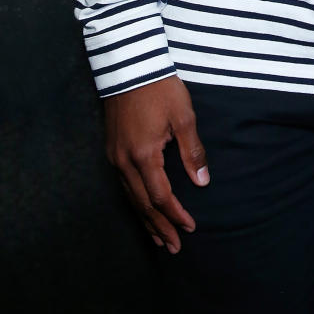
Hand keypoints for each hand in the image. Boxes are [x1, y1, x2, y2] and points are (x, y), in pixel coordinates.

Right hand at [104, 76, 208, 252]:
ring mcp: (114, 157)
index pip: (160, 196)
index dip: (175, 214)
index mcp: (144, 155)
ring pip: (130, 198)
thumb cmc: (160, 89)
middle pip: (142, 204)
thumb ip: (192, 151)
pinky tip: (142, 210)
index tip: (191, 228)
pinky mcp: (112, 150)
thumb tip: (202, 182)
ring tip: (159, 239)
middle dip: (160, 227)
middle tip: (175, 247)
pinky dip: (135, 203)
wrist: (129, 66)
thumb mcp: (184, 117)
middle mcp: (124, 162)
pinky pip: (123, 186)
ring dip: (146, 220)